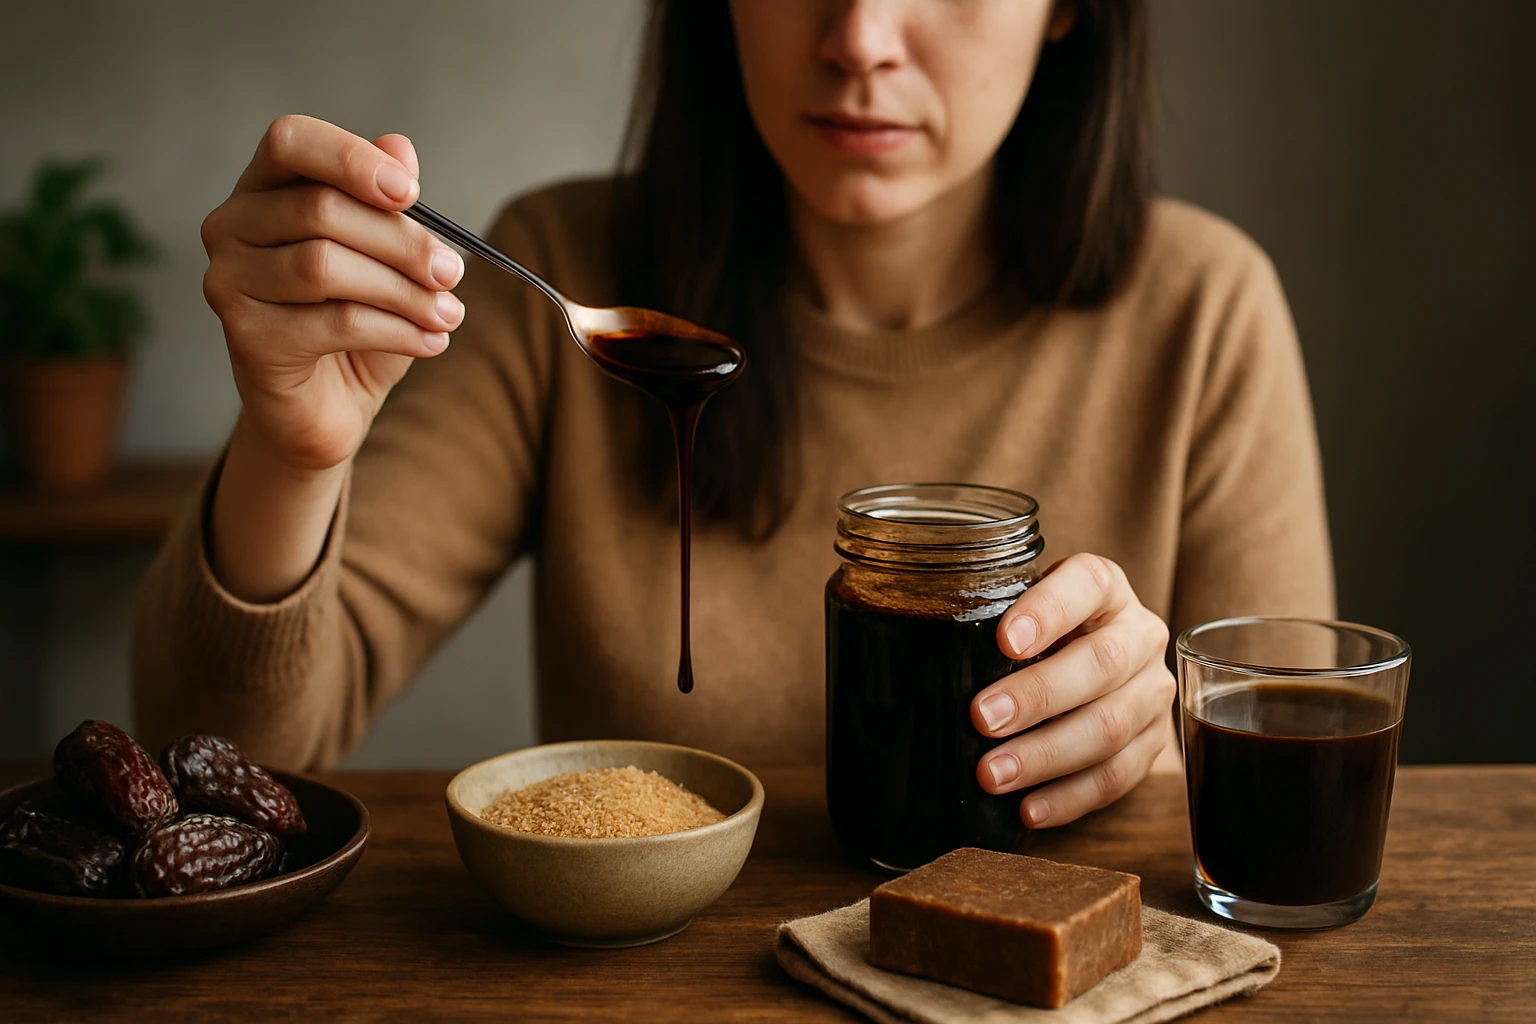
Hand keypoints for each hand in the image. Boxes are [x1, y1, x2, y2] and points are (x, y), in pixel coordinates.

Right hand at [200, 114, 465, 473]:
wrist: (329, 405)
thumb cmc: (356, 319)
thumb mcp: (385, 257)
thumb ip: (388, 203)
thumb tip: (399, 149)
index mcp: (263, 187)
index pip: (291, 140)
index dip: (351, 159)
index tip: (411, 193)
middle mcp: (231, 226)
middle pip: (320, 210)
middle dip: (402, 242)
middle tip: (453, 272)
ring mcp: (228, 281)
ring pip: (324, 267)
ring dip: (404, 291)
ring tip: (449, 314)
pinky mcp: (245, 337)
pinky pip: (333, 323)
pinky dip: (397, 331)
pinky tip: (432, 341)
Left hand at [971, 553, 1176, 827]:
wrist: (1093, 665)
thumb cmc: (1035, 635)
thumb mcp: (1016, 611)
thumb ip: (983, 620)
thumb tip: (915, 659)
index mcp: (1105, 586)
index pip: (1087, 584)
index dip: (1048, 611)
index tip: (1005, 642)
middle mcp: (1139, 633)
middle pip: (1102, 663)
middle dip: (1038, 695)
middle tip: (982, 719)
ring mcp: (1152, 690)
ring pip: (1111, 725)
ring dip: (1047, 755)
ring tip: (993, 775)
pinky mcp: (1154, 742)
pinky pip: (1118, 776)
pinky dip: (1070, 796)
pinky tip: (1029, 809)